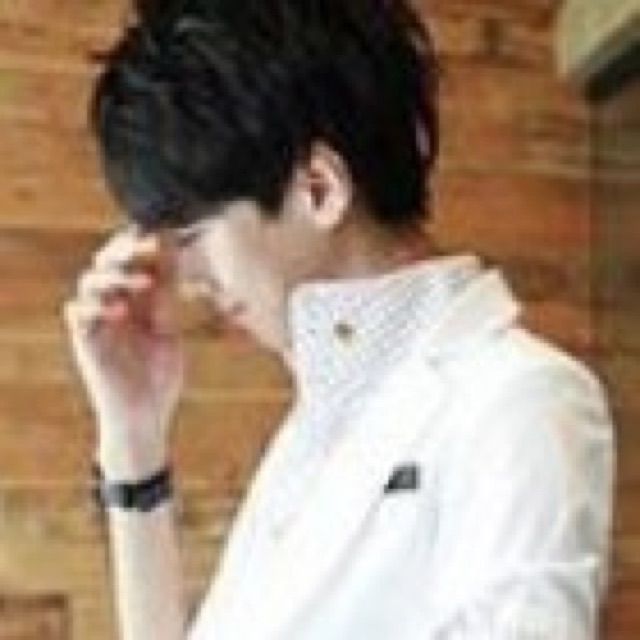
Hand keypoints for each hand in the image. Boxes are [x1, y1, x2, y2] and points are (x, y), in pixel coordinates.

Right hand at [62, 224, 184, 476]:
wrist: (144, 416)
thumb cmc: (158, 377)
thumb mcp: (167, 332)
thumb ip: (166, 299)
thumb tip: (172, 260)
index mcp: (135, 302)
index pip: (131, 262)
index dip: (141, 245)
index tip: (164, 234)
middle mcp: (113, 306)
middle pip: (107, 263)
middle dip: (126, 251)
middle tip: (149, 247)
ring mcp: (98, 323)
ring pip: (90, 281)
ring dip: (115, 277)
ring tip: (144, 283)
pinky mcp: (86, 342)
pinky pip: (77, 312)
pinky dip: (96, 305)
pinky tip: (120, 311)